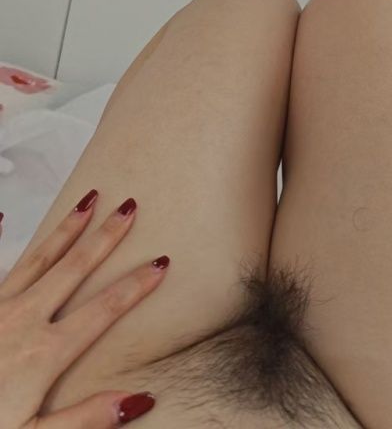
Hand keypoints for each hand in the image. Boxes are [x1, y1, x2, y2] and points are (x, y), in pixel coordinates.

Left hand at [0, 190, 169, 426]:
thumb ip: (86, 418)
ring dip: (66, 229)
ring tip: (87, 201)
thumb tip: (139, 399)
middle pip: (74, 269)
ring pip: (38, 258)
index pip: (103, 310)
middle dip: (105, 237)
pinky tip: (1, 215)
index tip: (159, 262)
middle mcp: (22, 320)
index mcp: (44, 354)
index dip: (135, 285)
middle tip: (128, 207)